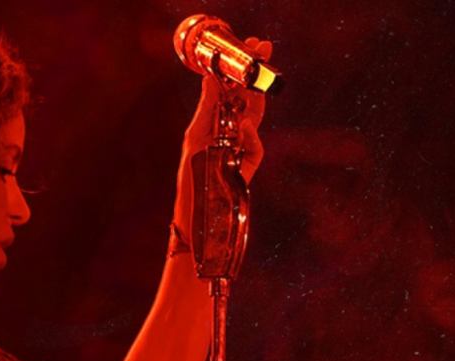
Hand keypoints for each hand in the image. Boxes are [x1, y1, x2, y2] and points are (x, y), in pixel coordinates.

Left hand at [173, 38, 271, 243]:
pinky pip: (256, 146)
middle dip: (253, 75)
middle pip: (246, 99)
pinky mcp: (249, 168)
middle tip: (263, 51)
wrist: (196, 218)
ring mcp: (241, 150)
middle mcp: (229, 134)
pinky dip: (252, 136)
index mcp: (213, 123)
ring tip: (253, 85)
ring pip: (255, 118)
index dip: (239, 70)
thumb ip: (207, 110)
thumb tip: (211, 79)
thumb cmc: (191, 181)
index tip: (250, 47)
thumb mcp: (195, 139)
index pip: (229, 91)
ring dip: (254, 101)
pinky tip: (244, 129)